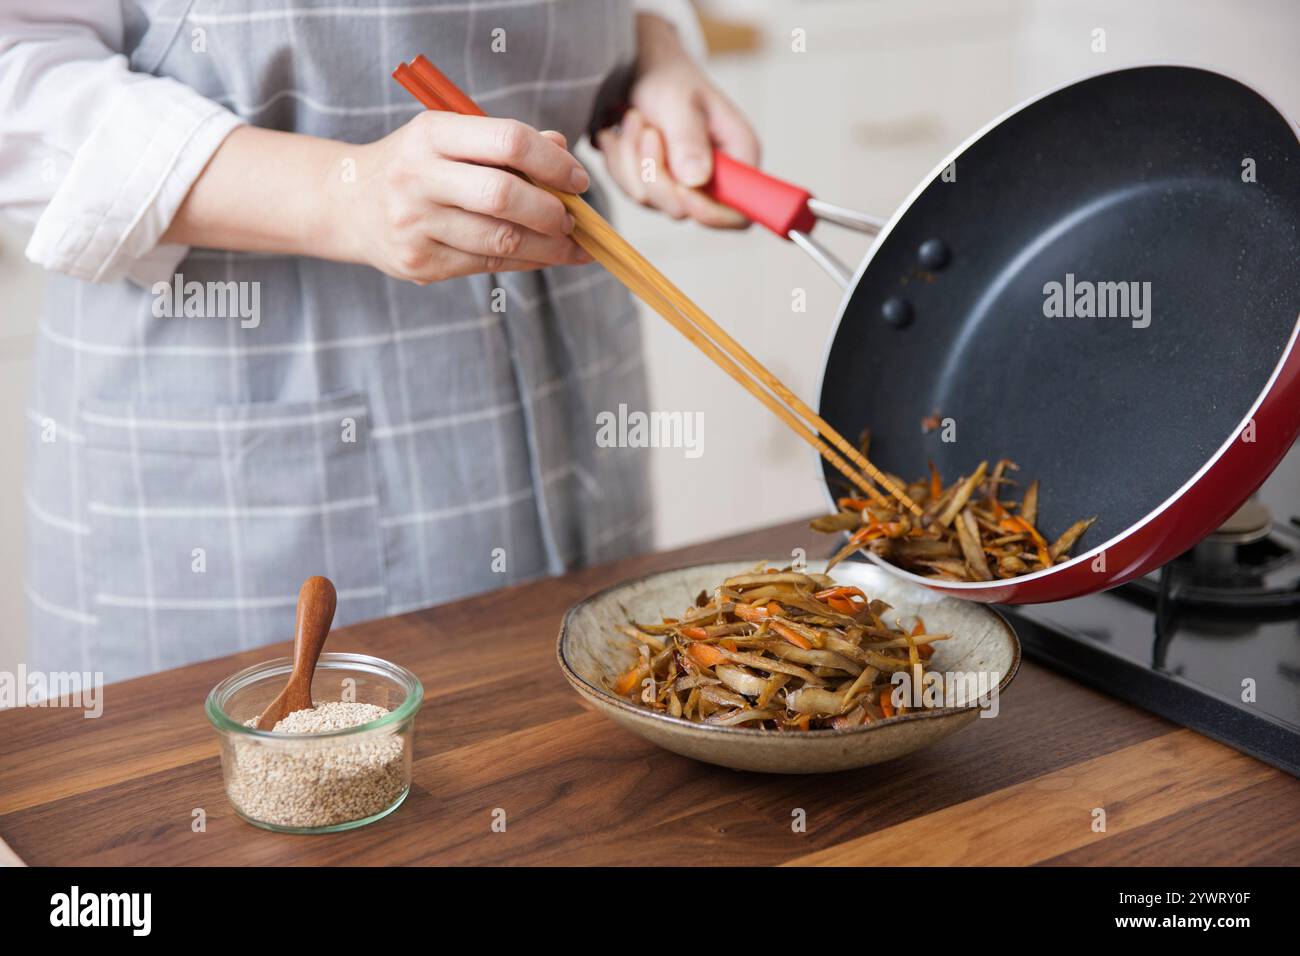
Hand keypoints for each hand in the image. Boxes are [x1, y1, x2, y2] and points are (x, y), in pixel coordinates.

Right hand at [330, 112, 593, 283]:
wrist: (346, 203)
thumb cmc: (415, 165)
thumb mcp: (449, 138)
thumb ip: (503, 142)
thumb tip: (562, 149)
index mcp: (431, 133)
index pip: (508, 140)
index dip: (553, 162)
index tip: (578, 179)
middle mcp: (417, 177)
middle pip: (504, 196)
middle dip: (552, 211)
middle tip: (573, 218)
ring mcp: (415, 224)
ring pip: (501, 240)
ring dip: (548, 246)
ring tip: (569, 243)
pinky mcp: (419, 262)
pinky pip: (487, 264)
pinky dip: (525, 262)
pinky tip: (544, 256)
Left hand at [597, 13, 759, 227]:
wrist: (640, 66)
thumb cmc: (667, 76)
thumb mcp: (678, 99)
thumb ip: (687, 138)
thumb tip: (696, 180)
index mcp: (738, 156)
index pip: (738, 212)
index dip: (711, 213)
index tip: (682, 189)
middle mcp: (714, 178)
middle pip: (683, 209)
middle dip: (653, 172)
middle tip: (644, 128)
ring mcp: (682, 186)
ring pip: (649, 200)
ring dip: (630, 159)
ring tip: (633, 118)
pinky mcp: (655, 186)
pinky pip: (629, 190)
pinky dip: (618, 160)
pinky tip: (620, 131)